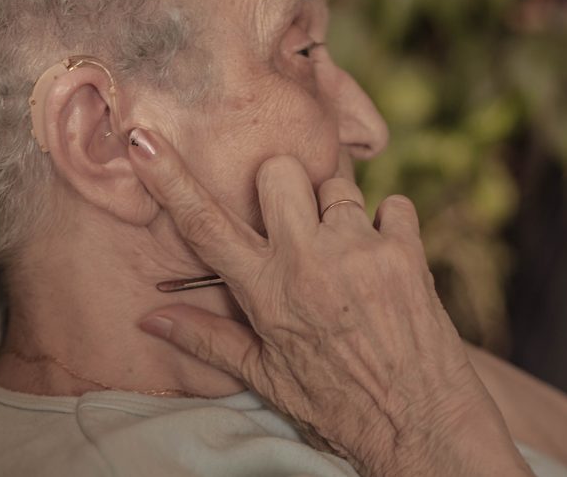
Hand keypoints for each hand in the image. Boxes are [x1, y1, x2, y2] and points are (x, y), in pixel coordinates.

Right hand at [128, 128, 533, 476]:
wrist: (425, 427)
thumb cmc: (339, 404)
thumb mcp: (266, 376)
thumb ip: (207, 338)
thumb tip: (149, 317)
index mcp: (266, 292)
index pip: (205, 226)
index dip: (169, 179)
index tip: (142, 139)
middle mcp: (309, 262)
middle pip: (278, 171)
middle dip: (282, 187)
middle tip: (295, 224)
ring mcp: (360, 252)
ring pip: (336, 186)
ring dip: (336, 212)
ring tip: (345, 257)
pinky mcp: (407, 252)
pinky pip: (392, 203)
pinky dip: (388, 225)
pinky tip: (383, 262)